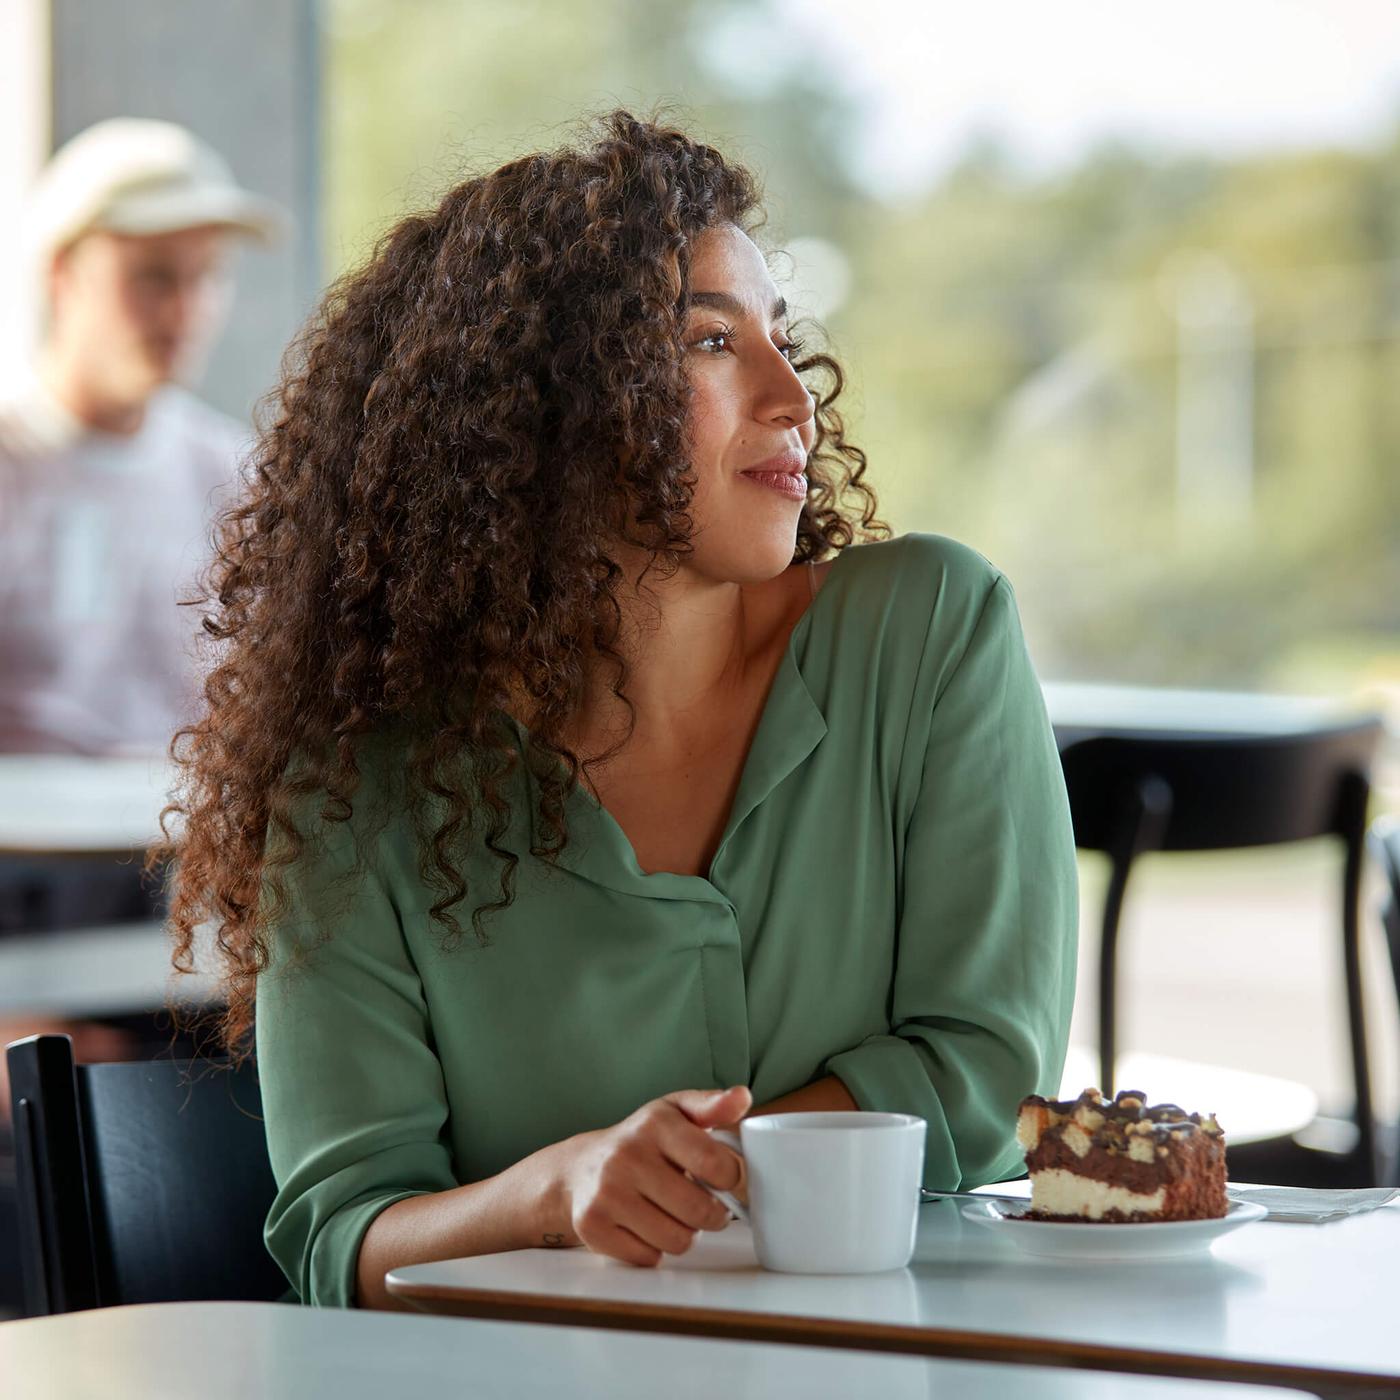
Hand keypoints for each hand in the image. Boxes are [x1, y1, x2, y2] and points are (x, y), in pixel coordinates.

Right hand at [553, 1085, 750, 1265]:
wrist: (580, 1167)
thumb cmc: (641, 1140)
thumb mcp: (675, 1113)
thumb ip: (712, 1106)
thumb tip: (742, 1097)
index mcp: (655, 1123)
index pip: (714, 1164)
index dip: (729, 1178)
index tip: (722, 1177)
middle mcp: (627, 1156)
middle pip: (699, 1211)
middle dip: (712, 1214)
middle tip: (704, 1205)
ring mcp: (607, 1192)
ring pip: (677, 1241)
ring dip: (684, 1234)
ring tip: (673, 1214)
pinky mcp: (592, 1226)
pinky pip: (648, 1258)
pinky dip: (654, 1249)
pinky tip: (645, 1226)